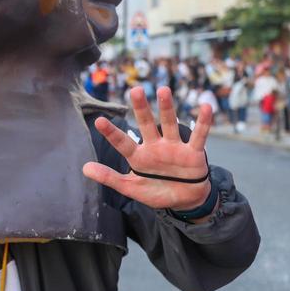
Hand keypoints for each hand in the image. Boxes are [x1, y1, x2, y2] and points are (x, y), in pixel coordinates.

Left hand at [82, 86, 212, 211]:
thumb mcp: (131, 188)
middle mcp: (155, 146)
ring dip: (167, 108)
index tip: (98, 121)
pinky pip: (200, 135)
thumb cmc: (156, 191)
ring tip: (163, 91)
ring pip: (170, 124)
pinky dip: (203, 122)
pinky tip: (205, 106)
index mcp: (139, 156)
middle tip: (135, 90)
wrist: (185, 200)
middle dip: (141, 109)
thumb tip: (84, 168)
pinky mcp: (193, 152)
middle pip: (146, 124)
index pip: (122, 142)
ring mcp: (174, 147)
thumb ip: (109, 178)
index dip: (111, 133)